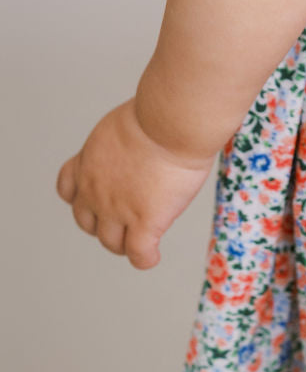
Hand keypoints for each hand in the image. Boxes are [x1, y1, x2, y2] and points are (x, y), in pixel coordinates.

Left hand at [55, 97, 217, 268]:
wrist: (171, 122)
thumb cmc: (160, 112)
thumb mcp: (125, 122)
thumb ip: (124, 141)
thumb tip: (144, 139)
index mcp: (89, 160)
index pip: (68, 188)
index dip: (82, 197)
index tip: (97, 198)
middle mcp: (95, 189)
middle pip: (87, 222)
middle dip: (103, 223)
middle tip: (125, 221)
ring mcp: (118, 209)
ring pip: (112, 243)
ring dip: (125, 244)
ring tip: (141, 243)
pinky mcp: (145, 223)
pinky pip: (139, 254)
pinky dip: (145, 259)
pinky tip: (153, 256)